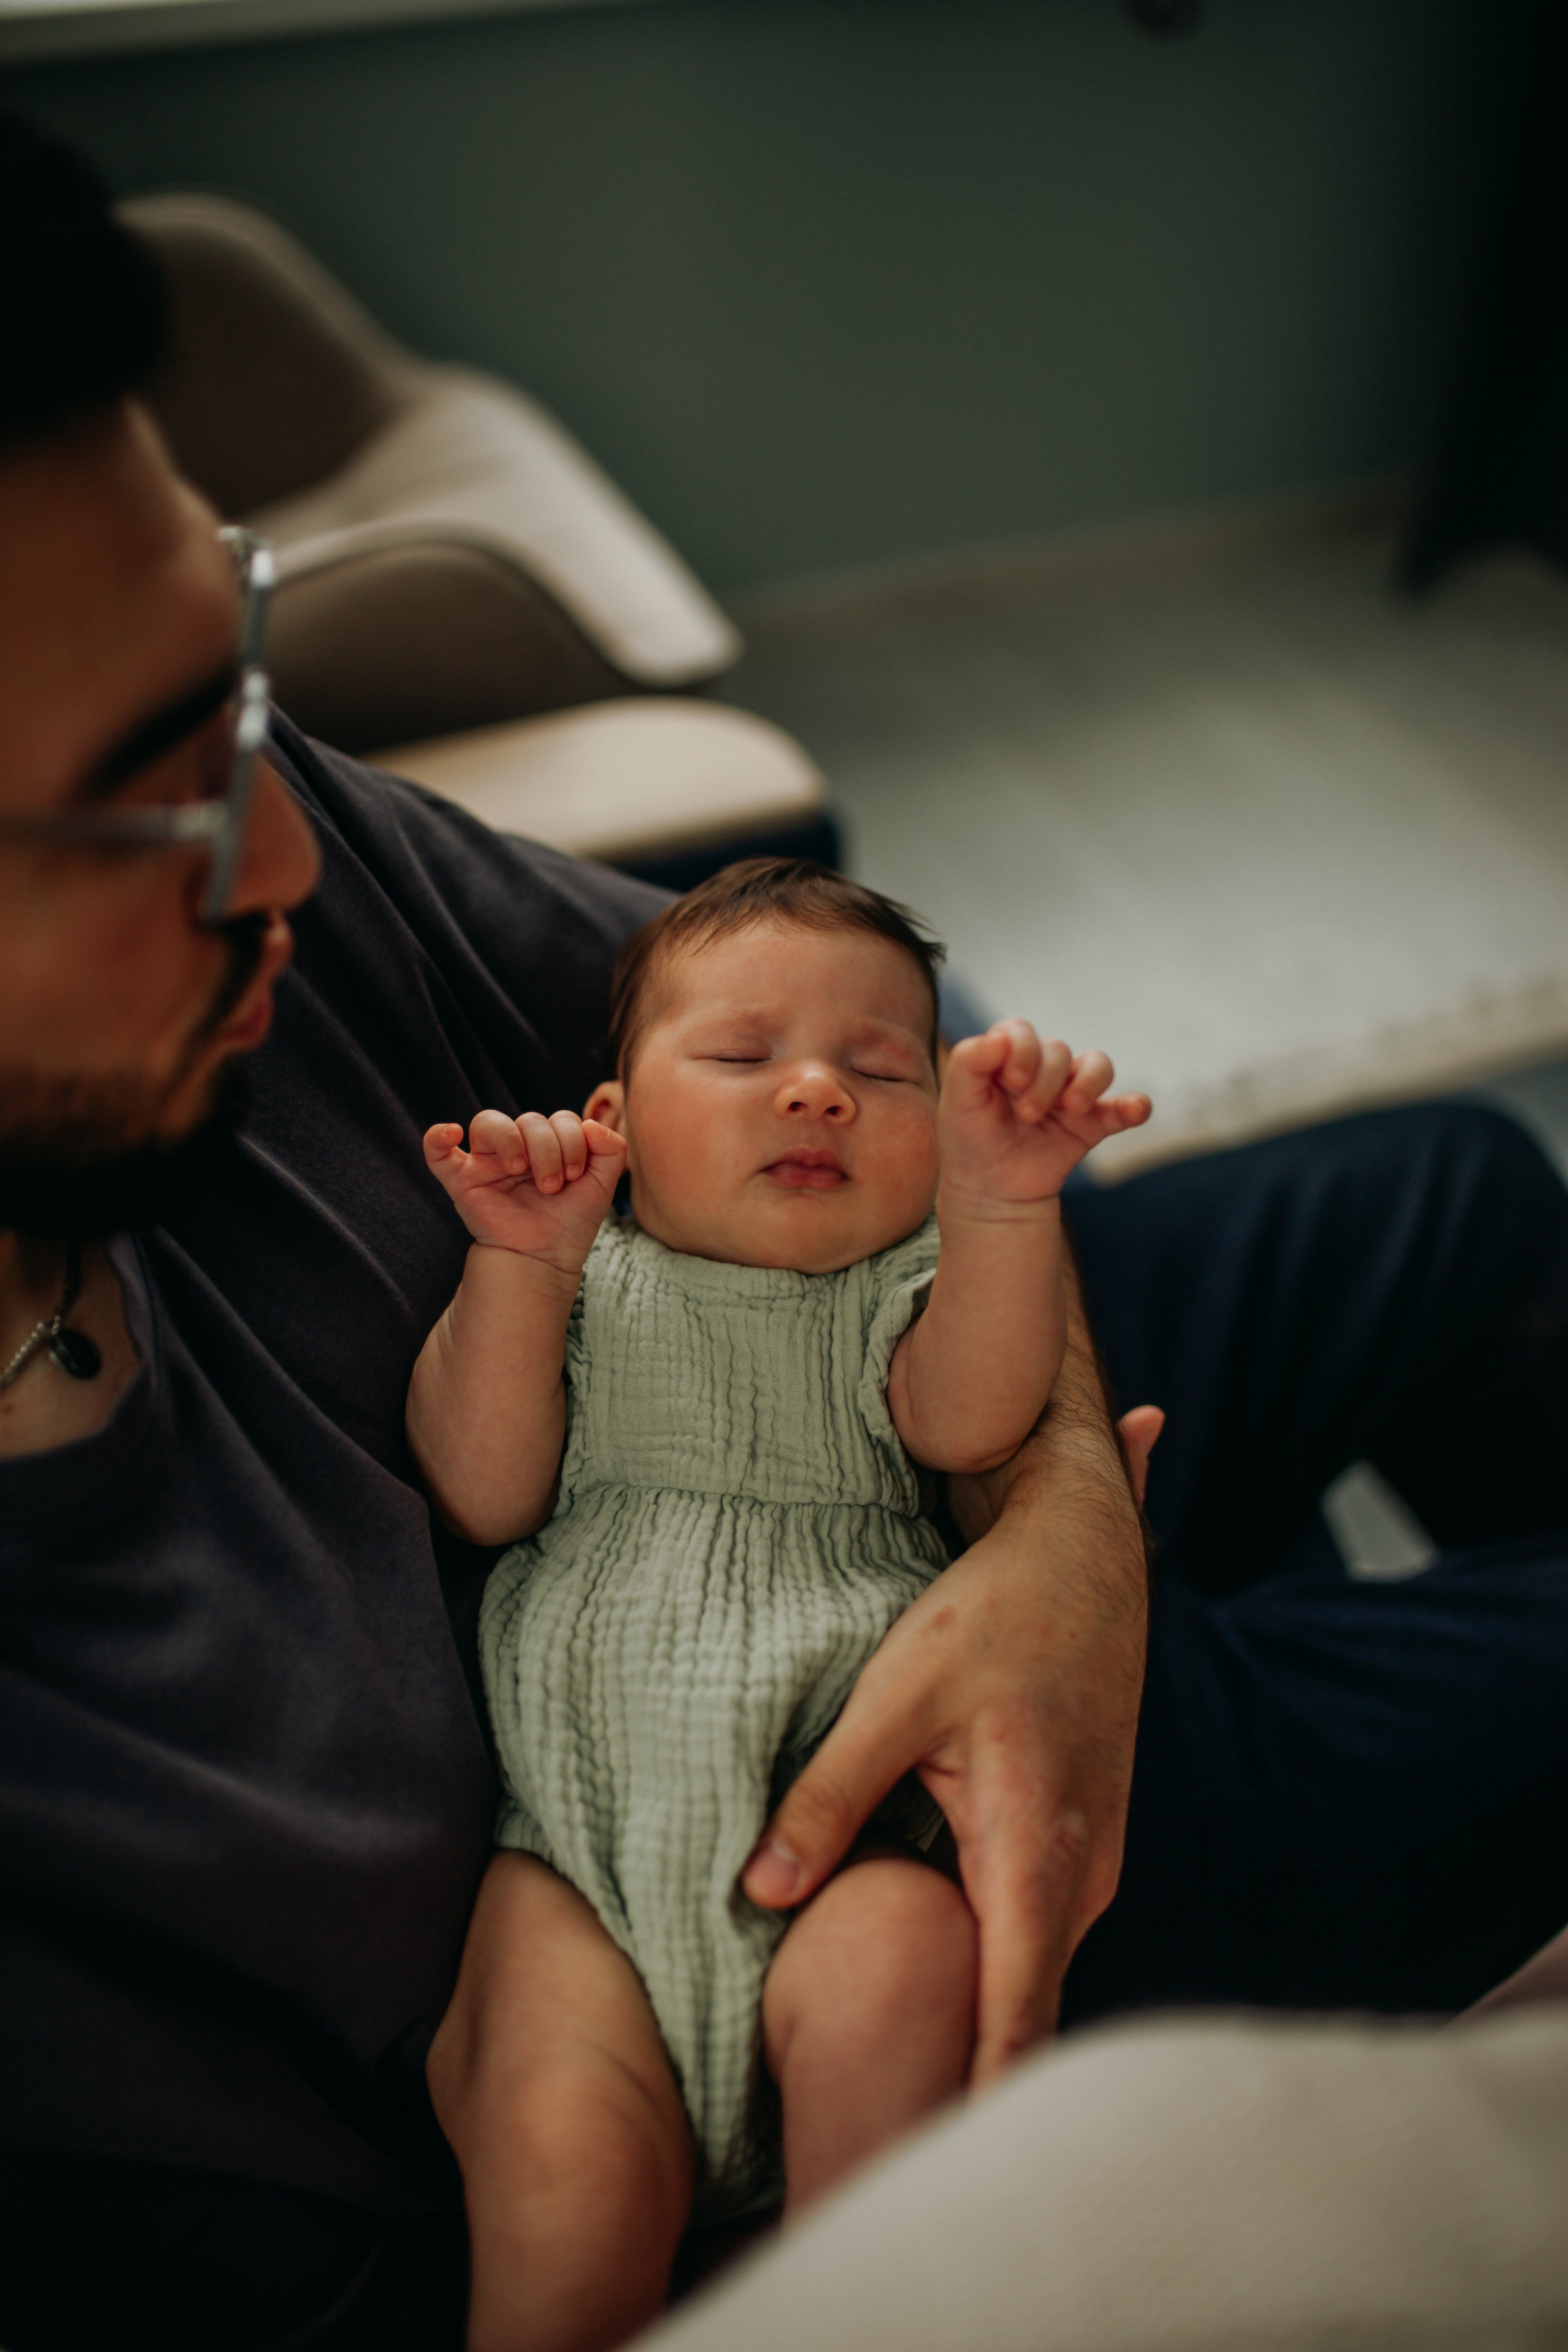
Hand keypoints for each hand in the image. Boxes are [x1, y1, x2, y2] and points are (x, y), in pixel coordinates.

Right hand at [424, 1109, 626, 1273]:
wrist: (544, 1260)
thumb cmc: (570, 1223)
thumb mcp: (603, 1185)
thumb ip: (612, 1149)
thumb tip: (590, 1123)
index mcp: (547, 1146)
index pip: (559, 1119)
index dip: (572, 1139)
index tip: (575, 1175)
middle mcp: (516, 1149)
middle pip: (528, 1119)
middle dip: (548, 1148)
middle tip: (552, 1185)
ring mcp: (486, 1163)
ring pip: (489, 1122)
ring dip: (511, 1142)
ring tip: (520, 1172)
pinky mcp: (461, 1182)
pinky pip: (437, 1152)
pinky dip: (437, 1138)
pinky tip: (449, 1133)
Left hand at [743, 1395, 1161, 2085]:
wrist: (1087, 1554)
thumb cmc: (993, 1614)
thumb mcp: (896, 1694)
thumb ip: (828, 1795)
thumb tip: (759, 1891)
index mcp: (1036, 1854)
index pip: (1012, 2018)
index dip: (969, 2104)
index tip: (915, 2167)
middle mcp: (1080, 1878)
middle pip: (1019, 2015)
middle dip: (957, 2082)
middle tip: (874, 2145)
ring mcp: (1091, 1867)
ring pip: (1024, 1972)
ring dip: (970, 2021)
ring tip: (889, 2090)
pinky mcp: (1080, 1848)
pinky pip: (1030, 1933)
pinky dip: (984, 1967)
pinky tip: (925, 1987)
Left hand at [941, 1022, 1150, 1206]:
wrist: (989, 1190)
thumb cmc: (969, 1139)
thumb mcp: (957, 1101)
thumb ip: (969, 1061)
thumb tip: (1000, 1038)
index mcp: (1006, 1056)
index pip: (1021, 1031)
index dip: (1022, 1050)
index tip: (1012, 1082)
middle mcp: (1041, 1069)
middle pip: (1058, 1049)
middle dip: (1045, 1080)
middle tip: (1027, 1115)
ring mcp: (1070, 1095)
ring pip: (1096, 1065)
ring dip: (1088, 1082)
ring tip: (1072, 1108)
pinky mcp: (1092, 1124)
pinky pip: (1123, 1108)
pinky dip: (1133, 1105)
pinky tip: (1134, 1109)